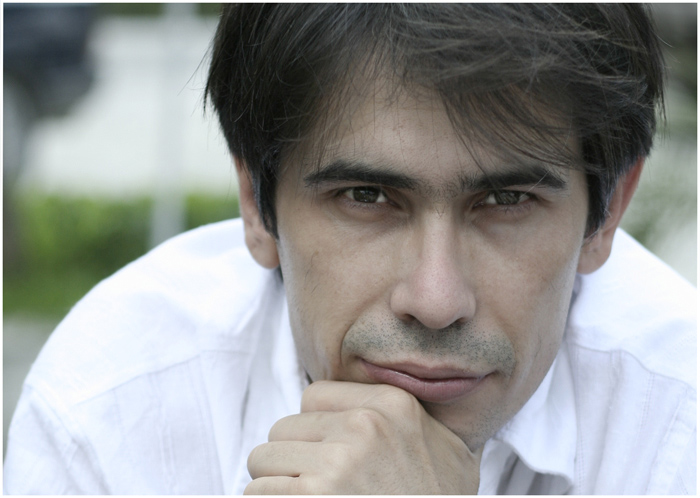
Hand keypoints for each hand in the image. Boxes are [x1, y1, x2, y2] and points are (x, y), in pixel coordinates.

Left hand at [245, 380, 481, 493]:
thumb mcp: (447, 450)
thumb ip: (411, 419)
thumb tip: (374, 407)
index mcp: (392, 404)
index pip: (314, 395)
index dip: (314, 429)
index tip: (326, 454)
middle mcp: (364, 426)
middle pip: (283, 427)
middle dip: (291, 458)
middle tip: (315, 486)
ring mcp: (336, 463)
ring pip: (263, 458)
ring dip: (275, 484)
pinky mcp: (312, 497)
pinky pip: (257, 491)